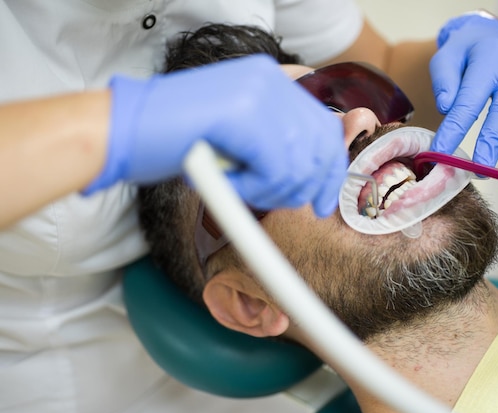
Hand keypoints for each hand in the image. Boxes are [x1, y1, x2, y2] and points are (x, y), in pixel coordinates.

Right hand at [84, 54, 345, 216]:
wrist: (123, 130)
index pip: (324, 127)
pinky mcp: (244, 112)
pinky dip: (252, 190)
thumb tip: (314, 174)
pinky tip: (226, 183)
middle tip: (275, 202)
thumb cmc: (174, 141)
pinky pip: (273, 170)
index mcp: (272, 81)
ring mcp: (259, 92)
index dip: (329, 169)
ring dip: (270, 192)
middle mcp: (271, 80)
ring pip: (299, 164)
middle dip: (305, 187)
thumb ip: (275, 144)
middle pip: (321, 146)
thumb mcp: (237, 137)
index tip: (321, 202)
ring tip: (236, 188)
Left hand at [429, 11, 497, 166]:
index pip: (469, 101)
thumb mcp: (446, 57)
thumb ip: (444, 80)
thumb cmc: (465, 54)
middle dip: (491, 143)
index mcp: (488, 62)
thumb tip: (445, 107)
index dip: (455, 129)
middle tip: (479, 169)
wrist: (494, 38)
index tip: (440, 152)